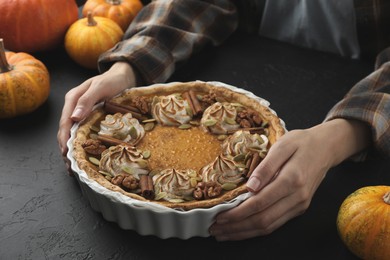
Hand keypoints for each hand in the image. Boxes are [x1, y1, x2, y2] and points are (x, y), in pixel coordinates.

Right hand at [57, 62, 137, 172]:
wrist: (122, 77)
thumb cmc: (112, 80)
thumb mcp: (100, 87)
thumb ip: (87, 100)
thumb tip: (73, 117)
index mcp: (73, 99)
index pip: (64, 122)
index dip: (64, 139)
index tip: (66, 154)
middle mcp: (73, 107)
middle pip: (65, 130)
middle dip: (65, 149)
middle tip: (70, 167)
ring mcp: (80, 112)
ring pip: (71, 133)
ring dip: (72, 149)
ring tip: (74, 167)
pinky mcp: (88, 117)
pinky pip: (81, 132)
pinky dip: (80, 144)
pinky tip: (83, 156)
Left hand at [209, 119, 370, 240]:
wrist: (326, 148)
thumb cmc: (301, 142)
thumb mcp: (282, 145)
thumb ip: (266, 166)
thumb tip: (250, 187)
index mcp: (292, 180)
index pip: (260, 203)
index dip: (238, 213)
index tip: (220, 216)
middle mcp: (297, 197)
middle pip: (263, 220)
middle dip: (236, 227)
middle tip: (215, 228)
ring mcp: (300, 205)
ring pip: (269, 227)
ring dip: (244, 232)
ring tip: (223, 233)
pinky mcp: (299, 208)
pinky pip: (276, 224)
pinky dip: (256, 230)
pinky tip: (242, 230)